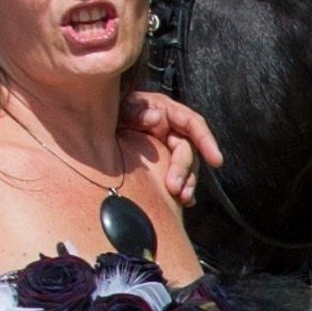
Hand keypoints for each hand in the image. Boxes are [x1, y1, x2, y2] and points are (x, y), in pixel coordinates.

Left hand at [121, 91, 223, 206]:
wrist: (94, 122)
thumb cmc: (110, 110)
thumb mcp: (121, 107)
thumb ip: (136, 111)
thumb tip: (158, 119)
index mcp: (166, 112)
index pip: (192, 123)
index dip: (206, 140)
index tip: (216, 161)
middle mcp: (171, 130)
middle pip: (187, 151)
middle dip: (185, 171)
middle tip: (175, 190)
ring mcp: (166, 148)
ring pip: (185, 167)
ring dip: (186, 183)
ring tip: (183, 200)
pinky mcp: (161, 163)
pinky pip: (176, 176)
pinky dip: (181, 189)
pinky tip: (182, 203)